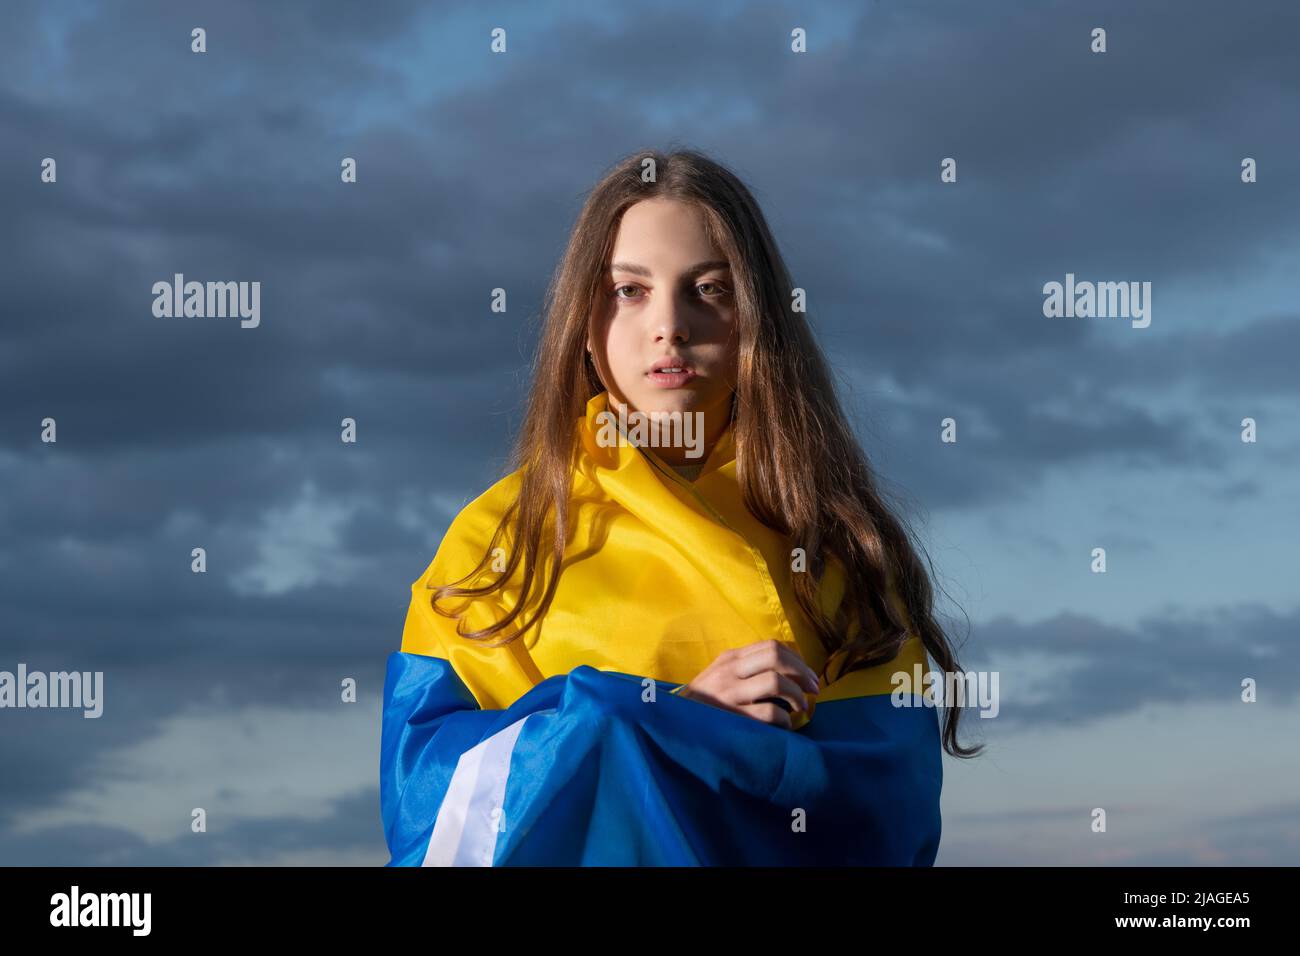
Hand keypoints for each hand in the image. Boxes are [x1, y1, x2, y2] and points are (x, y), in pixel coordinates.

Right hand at [677, 638, 820, 728]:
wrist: (672, 726)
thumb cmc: (700, 704)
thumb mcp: (717, 677)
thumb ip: (743, 669)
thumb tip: (784, 671)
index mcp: (729, 659)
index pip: (771, 646)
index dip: (797, 659)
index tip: (808, 674)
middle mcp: (729, 671)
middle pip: (776, 657)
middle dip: (803, 672)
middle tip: (814, 689)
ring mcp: (729, 694)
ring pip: (776, 682)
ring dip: (798, 695)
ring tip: (802, 707)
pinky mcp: (732, 718)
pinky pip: (769, 713)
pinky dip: (786, 719)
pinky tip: (786, 725)